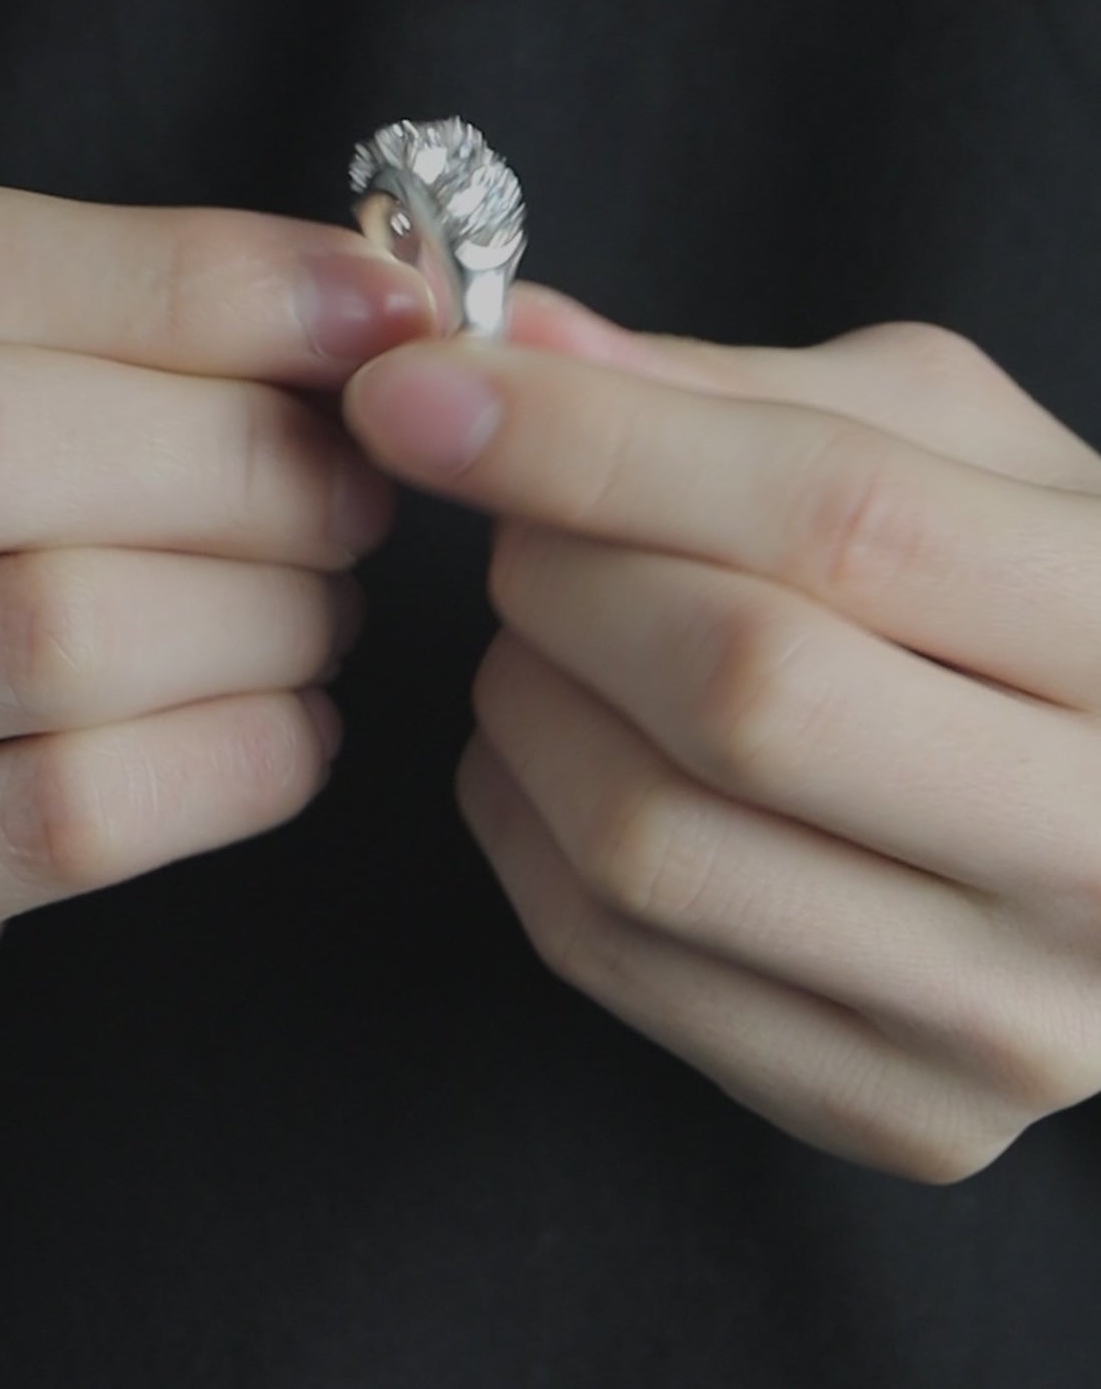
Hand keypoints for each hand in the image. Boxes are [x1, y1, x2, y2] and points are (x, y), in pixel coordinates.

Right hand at [0, 183, 433, 1094]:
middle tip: (348, 484)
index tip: (368, 301)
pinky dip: (235, 759)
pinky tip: (285, 730)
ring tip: (320, 605)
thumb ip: (24, 327)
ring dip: (259, 610)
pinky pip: (65, 816)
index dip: (188, 275)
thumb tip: (331, 302)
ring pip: (42, 633)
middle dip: (235, 454)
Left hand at [344, 284, 1100, 1181]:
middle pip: (732, 688)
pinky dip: (522, 821)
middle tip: (527, 521)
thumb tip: (520, 344)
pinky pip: (610, 953)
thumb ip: (748, 393)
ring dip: (525, 696)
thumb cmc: (1046, 602)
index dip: (592, 442)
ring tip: (554, 630)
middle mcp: (1098, 846)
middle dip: (560, 570)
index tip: (422, 389)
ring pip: (643, 839)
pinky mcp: (894, 1110)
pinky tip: (558, 746)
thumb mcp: (957, 449)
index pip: (832, 517)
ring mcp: (996, 1011)